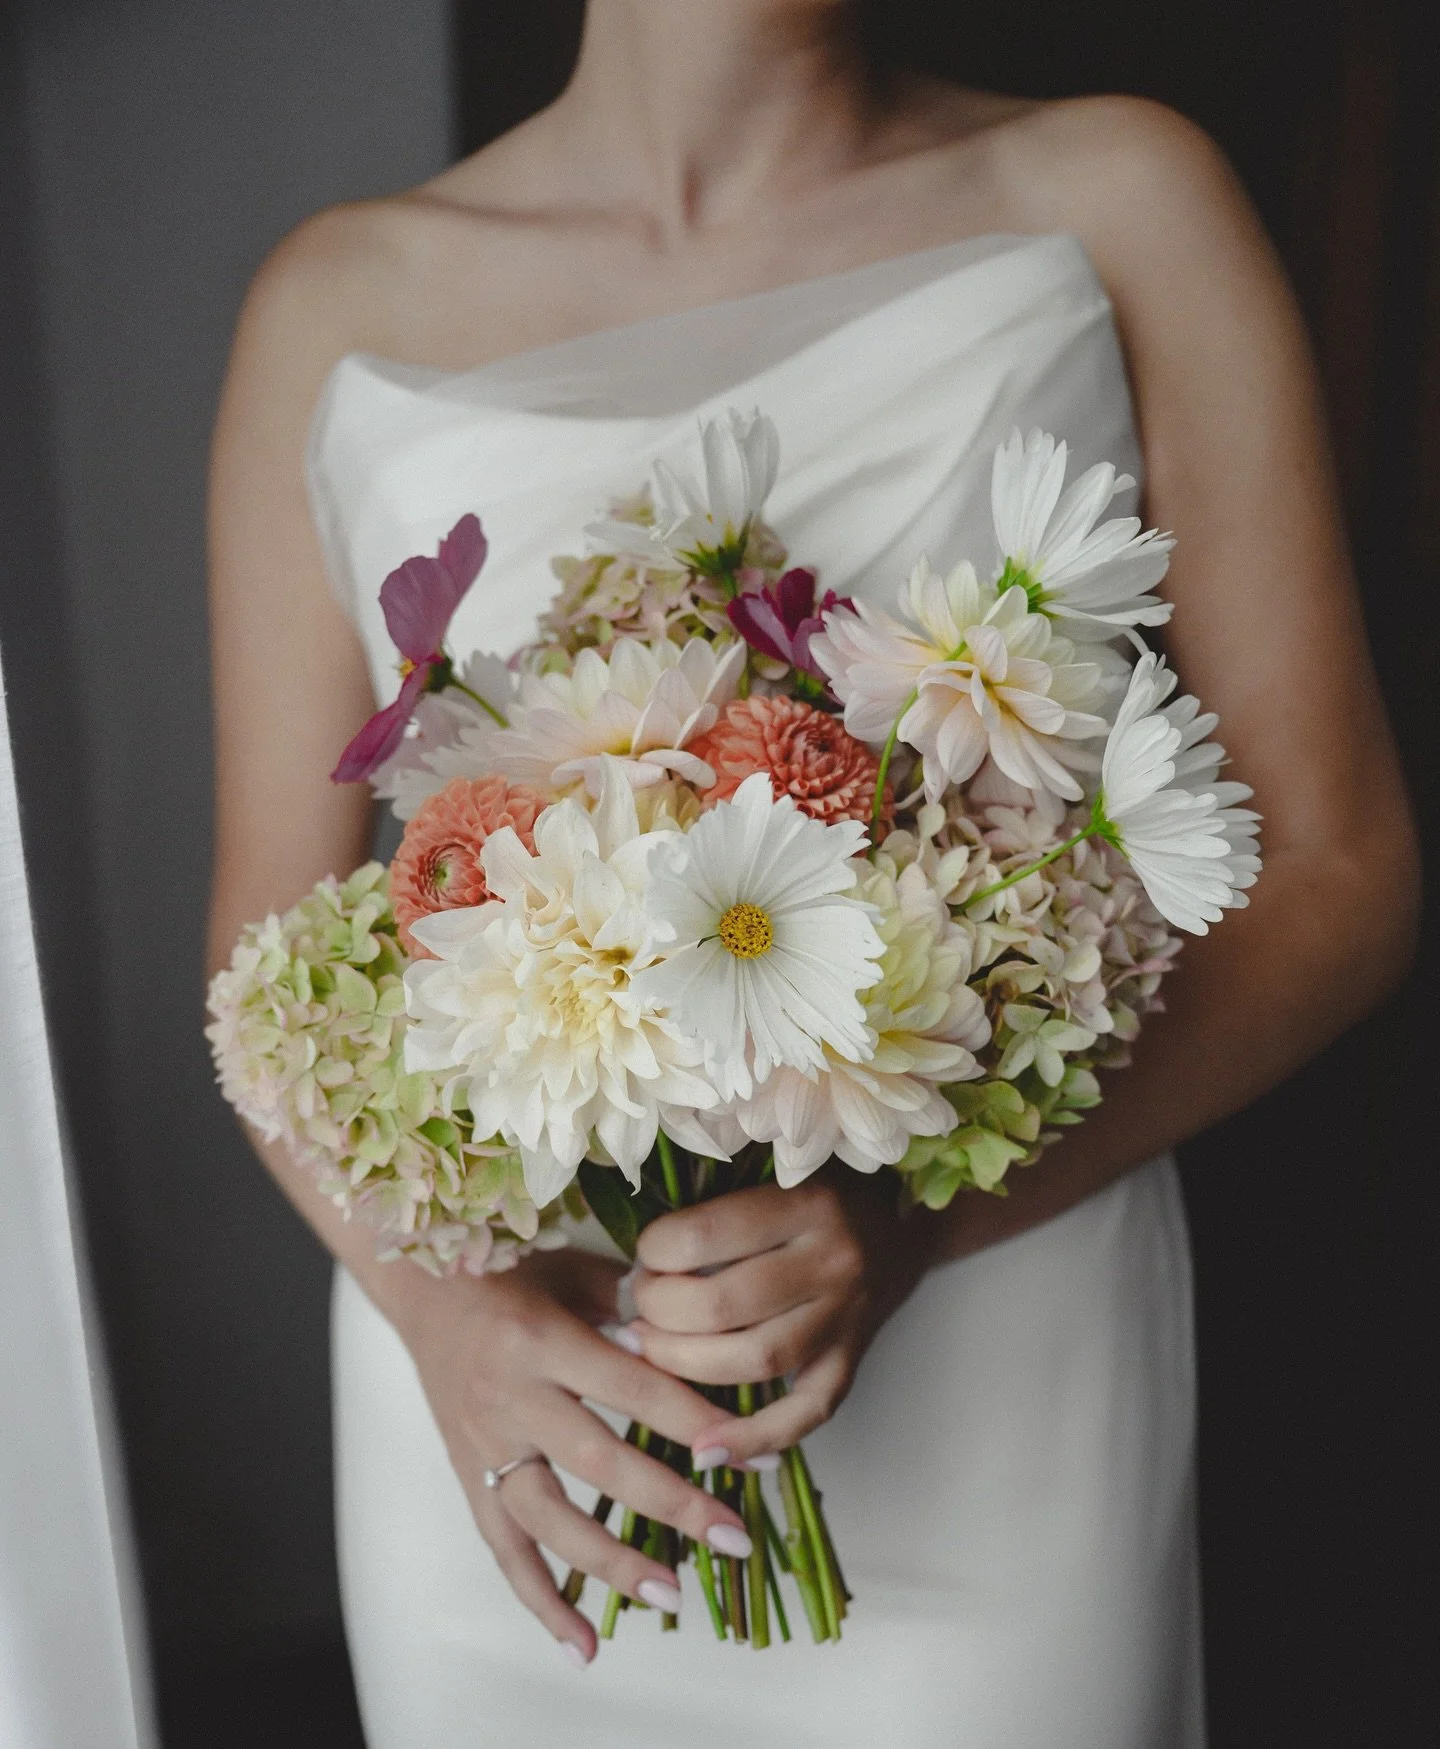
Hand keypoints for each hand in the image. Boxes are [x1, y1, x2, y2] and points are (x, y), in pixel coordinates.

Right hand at [395, 1247, 754, 1665]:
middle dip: (671, 1503)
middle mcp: (510, 1395)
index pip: (631, 1387)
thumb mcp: (574, 1269)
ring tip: (671, 1595)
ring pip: (547, 1518)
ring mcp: (485, 1441)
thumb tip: (703, 1344)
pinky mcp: (469, 1472)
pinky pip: (503, 1546)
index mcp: (542, 1337)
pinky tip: (584, 1644)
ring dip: (611, 1563)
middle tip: (732, 1536)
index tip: (748, 1451)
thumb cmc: (512, 1270)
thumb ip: (634, 1305)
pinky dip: (540, 1599)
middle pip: (598, 1460)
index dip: (691, 1421)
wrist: (422, 1284)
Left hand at [627, 1171, 934, 1467]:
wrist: (906, 1224)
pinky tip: (704, 1447)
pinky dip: (753, 1436)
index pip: (707, 1236)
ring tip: (649, 1349)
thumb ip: (722, 1201)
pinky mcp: (851, 1361)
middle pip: (723, 1304)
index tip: (645, 1253)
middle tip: (639, 1304)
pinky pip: (805, 1412)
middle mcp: (831, 1262)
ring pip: (755, 1360)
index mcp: (807, 1203)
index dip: (657, 1251)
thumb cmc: (827, 1190)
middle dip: (660, 1311)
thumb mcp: (780, 1170)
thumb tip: (641, 1256)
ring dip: (685, 1364)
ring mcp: (845, 1318)